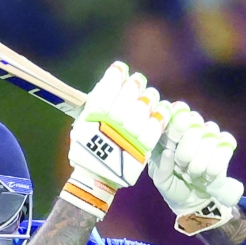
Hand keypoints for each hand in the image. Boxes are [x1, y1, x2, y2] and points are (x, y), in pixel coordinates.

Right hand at [63, 62, 171, 218]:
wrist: (97, 176)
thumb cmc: (89, 144)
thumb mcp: (84, 122)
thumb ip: (96, 101)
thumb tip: (114, 75)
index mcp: (91, 121)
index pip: (104, 93)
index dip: (114, 78)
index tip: (120, 68)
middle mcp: (108, 129)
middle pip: (126, 100)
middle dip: (133, 87)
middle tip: (137, 81)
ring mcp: (126, 140)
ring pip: (142, 112)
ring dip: (148, 99)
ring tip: (149, 95)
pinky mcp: (141, 151)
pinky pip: (153, 129)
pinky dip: (159, 117)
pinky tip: (162, 109)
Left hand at [147, 103, 244, 234]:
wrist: (194, 201)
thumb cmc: (172, 185)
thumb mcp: (161, 180)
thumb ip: (160, 167)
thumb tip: (168, 152)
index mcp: (170, 130)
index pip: (175, 112)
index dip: (176, 123)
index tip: (173, 141)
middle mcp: (191, 126)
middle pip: (194, 122)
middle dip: (186, 149)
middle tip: (182, 165)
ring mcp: (209, 134)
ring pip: (209, 136)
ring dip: (199, 161)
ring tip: (192, 173)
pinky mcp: (226, 145)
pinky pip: (224, 148)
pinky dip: (214, 166)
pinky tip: (207, 176)